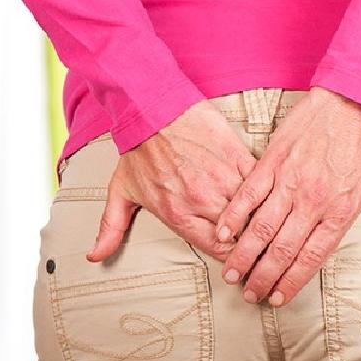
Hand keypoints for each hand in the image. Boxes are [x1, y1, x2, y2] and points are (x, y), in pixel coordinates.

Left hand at [87, 100, 255, 261]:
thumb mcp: (121, 190)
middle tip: (256, 236)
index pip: (219, 249)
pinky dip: (263, 190)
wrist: (152, 105)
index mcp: (178, 214)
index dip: (232, 254)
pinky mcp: (238, 157)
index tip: (238, 250)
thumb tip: (96, 256)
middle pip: (240, 234)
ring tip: (264, 216)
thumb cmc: (139, 148)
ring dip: (260, 215)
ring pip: (255, 210)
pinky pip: (260, 183)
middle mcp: (203, 201)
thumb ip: (112, 227)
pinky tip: (264, 191)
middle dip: (249, 238)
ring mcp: (223, 179)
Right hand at [216, 87, 360, 306]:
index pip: (312, 257)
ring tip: (232, 273)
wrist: (352, 97)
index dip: (293, 281)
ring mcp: (290, 181)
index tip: (279, 297)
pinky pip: (249, 194)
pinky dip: (234, 215)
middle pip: (283, 250)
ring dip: (244, 254)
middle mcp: (312, 202)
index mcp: (340, 210)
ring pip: (262, 227)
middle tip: (250, 294)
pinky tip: (224, 233)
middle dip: (264, 277)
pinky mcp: (273, 161)